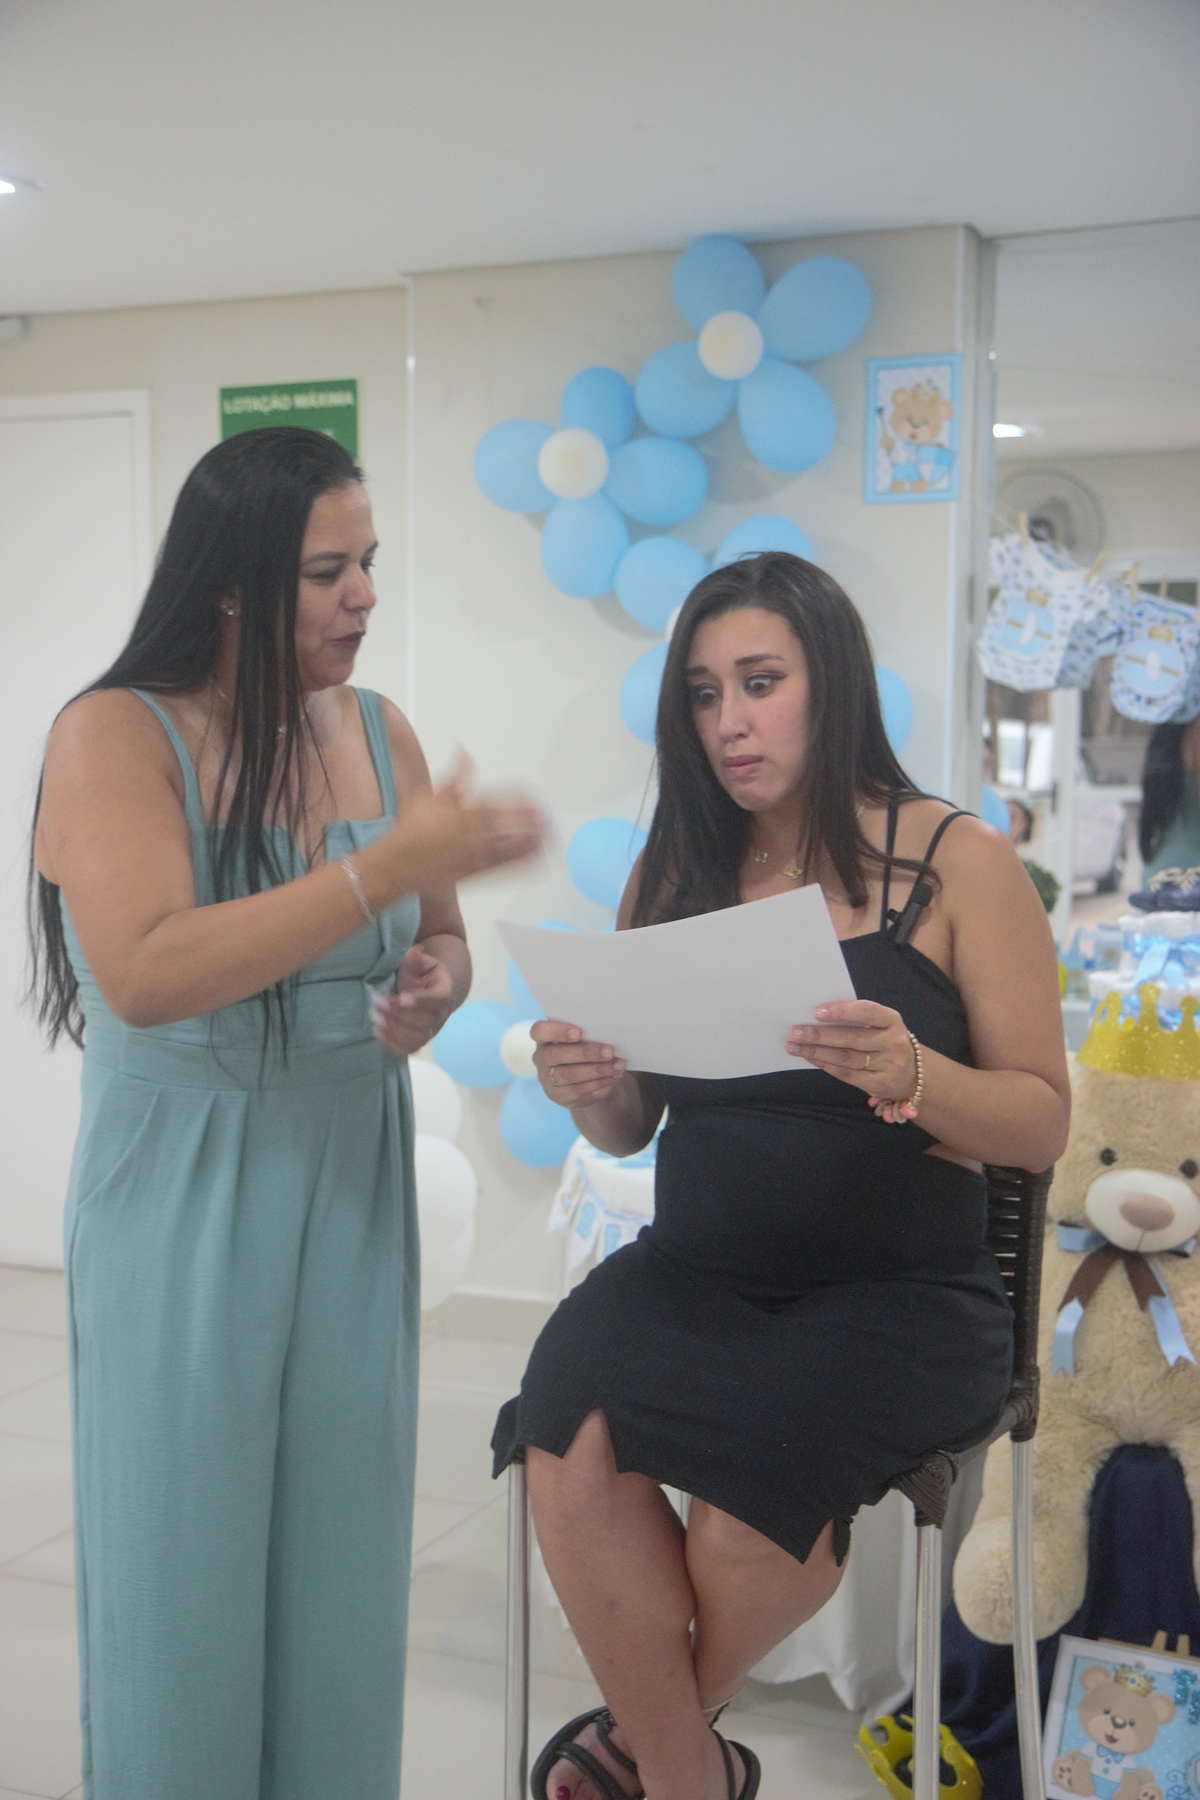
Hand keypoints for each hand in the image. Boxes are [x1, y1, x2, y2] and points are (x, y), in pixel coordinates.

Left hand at [369, 946, 455, 1056]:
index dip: (423, 1000)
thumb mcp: (420, 963)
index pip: (439, 999)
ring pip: (416, 1038)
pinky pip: (408, 1050)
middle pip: (425, 1021)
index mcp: (444, 993)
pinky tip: (377, 1031)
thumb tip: (413, 953)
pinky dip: (392, 1044)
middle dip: (398, 1014)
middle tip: (376, 1002)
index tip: (403, 996)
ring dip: (393, 1030)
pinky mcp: (418, 1042)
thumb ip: (415, 960)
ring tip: (374, 1016)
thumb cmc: (422, 975)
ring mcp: (430, 1032)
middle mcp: (441, 1016)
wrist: (428, 992)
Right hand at [384, 753, 545, 889]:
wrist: (394, 867)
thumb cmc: (409, 832)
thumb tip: (465, 752)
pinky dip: (521, 862)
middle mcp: (465, 837)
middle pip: (502, 826)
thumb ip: (453, 778)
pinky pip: (501, 868)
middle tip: (547, 813)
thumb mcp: (427, 798)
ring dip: (529, 840)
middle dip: (527, 820)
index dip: (514, 798)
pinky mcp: (473, 874)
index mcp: (455, 815)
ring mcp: (471, 857)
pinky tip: (537, 857)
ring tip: (549, 834)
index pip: (491, 804)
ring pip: (506, 847)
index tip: (530, 792)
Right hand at [531, 1019, 625, 1109]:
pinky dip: (598, 1083)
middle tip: (609, 1051)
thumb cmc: (586, 1048)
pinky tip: (613, 1077)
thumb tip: (610, 1033)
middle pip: (555, 1055)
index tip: (579, 1032)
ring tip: (617, 1065)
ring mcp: (547, 1079)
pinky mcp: (558, 1096)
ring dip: (596, 1070)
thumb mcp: (586, 1039)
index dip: (557, 1031)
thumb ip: (590, 1034)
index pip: (539, 1031)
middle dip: (585, 1053)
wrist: (587, 1077)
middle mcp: (541, 1058)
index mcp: (544, 1038)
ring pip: (567, 1075)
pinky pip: (577, 1090)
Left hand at [787, 999, 918, 1121]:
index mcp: (893, 1021)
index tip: (816, 1012)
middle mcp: (893, 1043)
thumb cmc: (886, 1041)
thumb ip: (858, 1019)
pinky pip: (846, 1074)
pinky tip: (811, 1058)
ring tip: (794, 1045)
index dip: (842, 1011)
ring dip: (816, 1051)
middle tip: (794, 1032)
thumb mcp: (882, 1026)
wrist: (912, 1074)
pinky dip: (825, 1065)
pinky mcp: (879, 1084)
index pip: (867, 1012)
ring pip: (845, 1058)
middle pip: (851, 1038)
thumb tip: (818, 1016)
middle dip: (819, 1035)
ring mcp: (888, 1065)